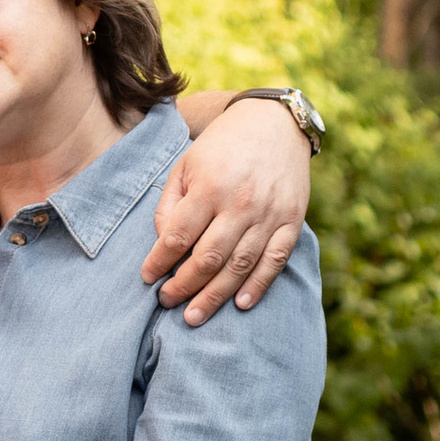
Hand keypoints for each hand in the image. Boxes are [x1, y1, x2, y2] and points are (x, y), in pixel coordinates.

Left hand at [143, 96, 310, 319]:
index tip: (147, 278)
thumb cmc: (221, 148)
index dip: (159, 262)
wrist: (274, 124)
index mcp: (209, 187)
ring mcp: (269, 214)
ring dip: (214, 296)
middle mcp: (240, 204)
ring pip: (239, 266)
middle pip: (207, 259)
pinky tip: (239, 304)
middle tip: (166, 301)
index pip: (178, 236)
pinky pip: (274, 261)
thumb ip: (170, 205)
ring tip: (193, 316)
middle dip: (183, 286)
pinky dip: (258, 285)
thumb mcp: (185, 165)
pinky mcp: (292, 221)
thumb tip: (164, 245)